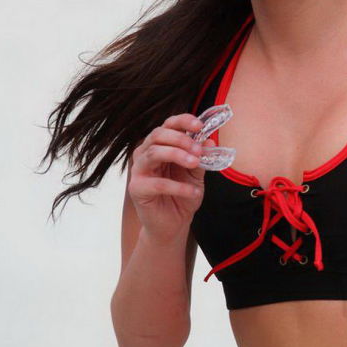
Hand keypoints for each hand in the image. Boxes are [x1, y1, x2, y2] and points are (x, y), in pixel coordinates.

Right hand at [129, 113, 213, 241]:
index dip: (182, 121)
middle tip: (198, 150)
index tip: (199, 126)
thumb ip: (200, 157)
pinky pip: (157, 183)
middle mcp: (145, 154)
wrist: (173, 224)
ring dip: (177, 155)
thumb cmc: (182, 196)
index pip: (167, 125)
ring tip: (195, 163)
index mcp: (160, 146)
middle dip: (180, 139)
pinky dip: (178, 186)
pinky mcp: (137, 189)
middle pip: (158, 135)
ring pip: (153, 153)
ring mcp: (139, 171)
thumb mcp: (196, 174)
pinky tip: (193, 192)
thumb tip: (209, 139)